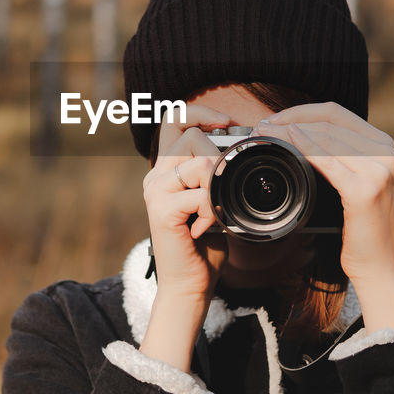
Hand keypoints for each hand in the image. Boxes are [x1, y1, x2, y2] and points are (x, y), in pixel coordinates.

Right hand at [138, 105, 230, 369]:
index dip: (200, 111)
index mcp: (165, 168)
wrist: (190, 282)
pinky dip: (214, 211)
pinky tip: (207, 228)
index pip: (174, 119)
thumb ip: (215, 173)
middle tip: (220, 193)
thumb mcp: (213, 200)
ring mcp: (155, 190)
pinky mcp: (162, 208)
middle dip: (218, 161)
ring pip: (200, 162)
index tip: (226, 121)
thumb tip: (238, 149)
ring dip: (218, 188)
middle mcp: (156, 175)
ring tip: (213, 214)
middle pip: (192, 137)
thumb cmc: (205, 244)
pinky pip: (203, 193)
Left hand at [255, 103, 393, 331]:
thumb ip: (340, 156)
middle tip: (263, 126)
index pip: (336, 113)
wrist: (381, 265)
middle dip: (290, 119)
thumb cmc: (362, 227)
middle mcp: (386, 152)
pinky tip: (288, 144)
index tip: (274, 119)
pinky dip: (305, 149)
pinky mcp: (366, 190)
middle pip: (329, 120)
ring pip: (326, 136)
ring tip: (267, 135)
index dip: (300, 112)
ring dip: (291, 131)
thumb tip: (298, 134)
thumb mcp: (356, 182)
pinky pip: (329, 161)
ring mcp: (379, 170)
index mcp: (383, 144)